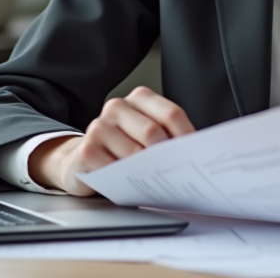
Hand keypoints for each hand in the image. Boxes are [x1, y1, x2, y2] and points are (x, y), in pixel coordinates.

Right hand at [29, 86, 194, 195]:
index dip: (186, 137)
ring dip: (146, 171)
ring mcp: (99, 126)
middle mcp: (117, 106)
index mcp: (139, 98)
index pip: (171, 114)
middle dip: (166, 157)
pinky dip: (126, 180)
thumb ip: (166, 135)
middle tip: (174, 173)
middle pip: (153, 132)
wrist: (83, 160)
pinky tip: (128, 181)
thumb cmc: (123, 147)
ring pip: (134, 153)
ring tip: (152, 179)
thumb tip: (194, 151)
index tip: (195, 156)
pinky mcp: (87, 149)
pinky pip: (115, 169)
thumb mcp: (146, 135)